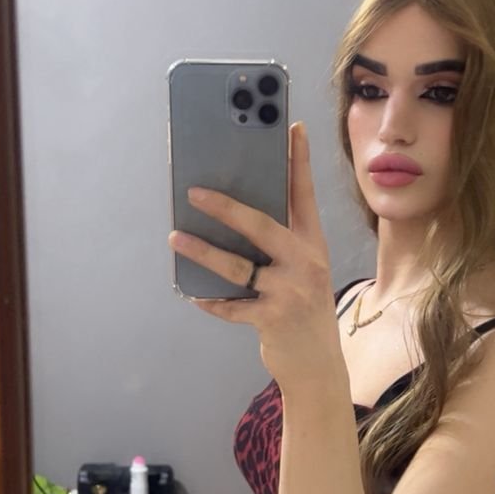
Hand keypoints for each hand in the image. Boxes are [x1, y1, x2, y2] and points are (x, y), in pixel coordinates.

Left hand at [168, 122, 342, 388]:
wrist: (318, 365)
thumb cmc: (303, 310)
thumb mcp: (303, 270)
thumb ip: (280, 244)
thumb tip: (232, 215)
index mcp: (313, 244)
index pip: (304, 194)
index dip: (298, 160)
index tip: (292, 128)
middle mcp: (306, 262)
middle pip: (261, 225)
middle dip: (225, 207)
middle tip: (194, 191)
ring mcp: (290, 291)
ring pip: (237, 265)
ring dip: (202, 251)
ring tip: (176, 237)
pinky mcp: (273, 318)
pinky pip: (232, 304)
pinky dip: (211, 300)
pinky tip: (194, 295)